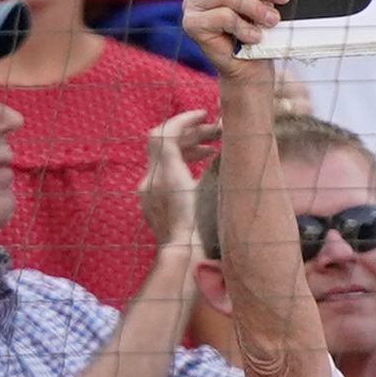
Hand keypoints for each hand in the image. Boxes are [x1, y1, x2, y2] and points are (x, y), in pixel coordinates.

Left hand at [135, 108, 217, 259]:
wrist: (183, 262)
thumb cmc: (203, 233)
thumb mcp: (215, 194)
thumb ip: (218, 166)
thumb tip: (227, 147)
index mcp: (166, 174)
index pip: (166, 133)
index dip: (185, 119)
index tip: (204, 114)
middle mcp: (151, 180)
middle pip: (163, 142)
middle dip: (190, 133)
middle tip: (214, 131)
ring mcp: (148, 192)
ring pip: (162, 157)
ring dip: (186, 148)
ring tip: (211, 149)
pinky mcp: (150, 204)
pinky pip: (161, 173)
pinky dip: (179, 164)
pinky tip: (199, 170)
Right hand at [182, 0, 287, 78]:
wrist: (248, 66)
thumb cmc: (254, 30)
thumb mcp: (260, 2)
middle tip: (282, 0)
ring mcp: (192, 4)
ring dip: (255, 8)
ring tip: (271, 20)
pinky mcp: (191, 23)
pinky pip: (223, 16)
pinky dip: (243, 26)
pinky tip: (253, 36)